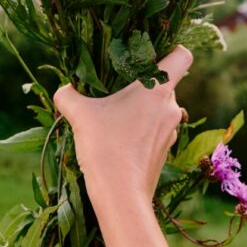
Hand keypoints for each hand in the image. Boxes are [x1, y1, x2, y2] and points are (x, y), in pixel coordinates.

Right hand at [53, 46, 192, 206]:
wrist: (120, 196)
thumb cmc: (105, 147)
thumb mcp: (79, 114)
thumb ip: (68, 95)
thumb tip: (64, 89)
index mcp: (158, 89)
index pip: (182, 56)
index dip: (171, 49)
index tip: (150, 55)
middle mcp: (171, 108)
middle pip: (166, 83)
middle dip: (143, 84)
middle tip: (118, 89)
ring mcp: (170, 132)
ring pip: (159, 109)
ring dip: (141, 109)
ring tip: (114, 118)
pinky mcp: (164, 152)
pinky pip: (155, 130)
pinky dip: (141, 130)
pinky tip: (119, 139)